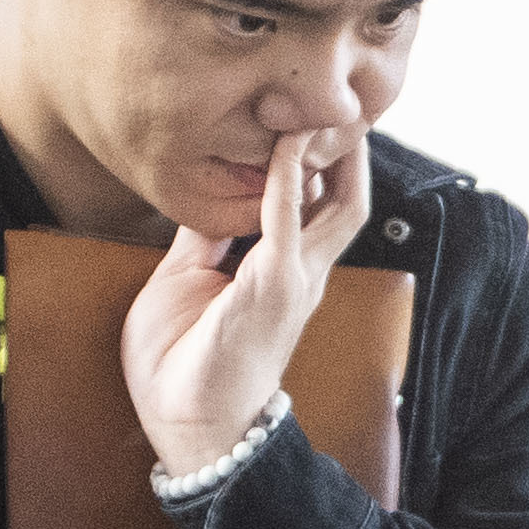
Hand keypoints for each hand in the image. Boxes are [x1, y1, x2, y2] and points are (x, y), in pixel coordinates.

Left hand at [122, 125, 372, 482]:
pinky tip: (285, 144)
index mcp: (283, 272)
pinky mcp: (273, 289)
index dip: (321, 158)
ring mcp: (294, 281)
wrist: (189, 429)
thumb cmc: (182, 366)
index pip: (318, 204)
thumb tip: (204, 197)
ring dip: (331, 153)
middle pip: (347, 196)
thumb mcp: (183, 282)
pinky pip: (286, 221)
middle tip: (331, 100)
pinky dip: (287, 179)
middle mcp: (303, 272)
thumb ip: (203, 239)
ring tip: (317, 108)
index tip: (303, 113)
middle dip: (346, 147)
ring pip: (338, 202)